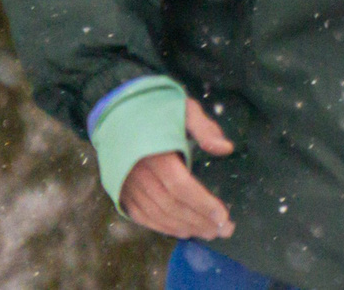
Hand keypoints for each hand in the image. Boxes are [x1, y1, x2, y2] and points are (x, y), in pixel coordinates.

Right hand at [121, 99, 234, 240]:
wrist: (117, 111)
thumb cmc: (157, 109)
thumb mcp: (185, 109)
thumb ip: (205, 128)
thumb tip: (226, 149)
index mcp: (156, 154)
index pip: (181, 187)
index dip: (203, 204)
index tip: (224, 216)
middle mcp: (139, 174)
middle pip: (171, 205)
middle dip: (199, 220)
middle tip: (223, 230)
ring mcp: (127, 185)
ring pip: (157, 214)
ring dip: (183, 227)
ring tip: (207, 233)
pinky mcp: (120, 191)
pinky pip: (141, 215)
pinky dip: (161, 226)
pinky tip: (181, 231)